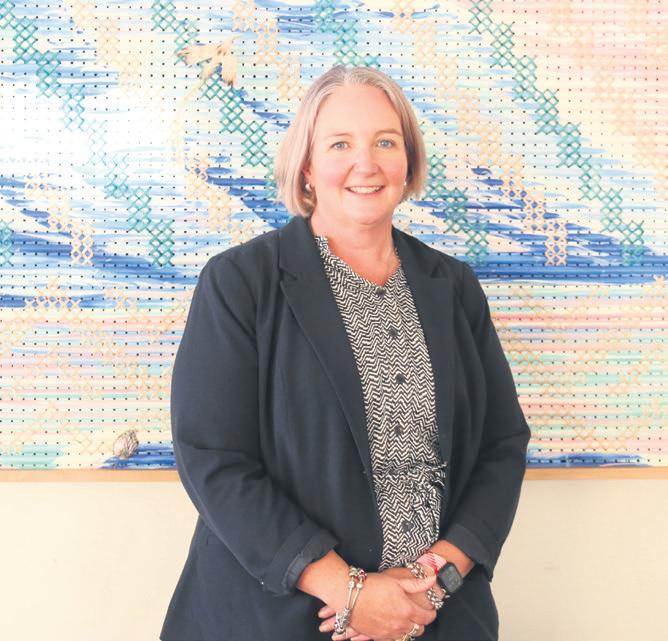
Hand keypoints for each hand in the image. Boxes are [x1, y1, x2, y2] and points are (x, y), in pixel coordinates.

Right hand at [317, 571, 436, 640]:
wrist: (349, 596)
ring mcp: (389, 632)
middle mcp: (400, 624)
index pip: (427, 617)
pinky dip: (396, 633)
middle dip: (420, 622)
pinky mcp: (378, 636)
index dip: (431, 613)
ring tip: (403, 617)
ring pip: (407, 636)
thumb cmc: (372, 586)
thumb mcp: (396, 580)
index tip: (430, 609)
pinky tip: (392, 623)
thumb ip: (416, 583)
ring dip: (408, 628)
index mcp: (407, 610)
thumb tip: (432, 579)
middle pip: (419, 630)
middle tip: (416, 612)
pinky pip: (394, 639)